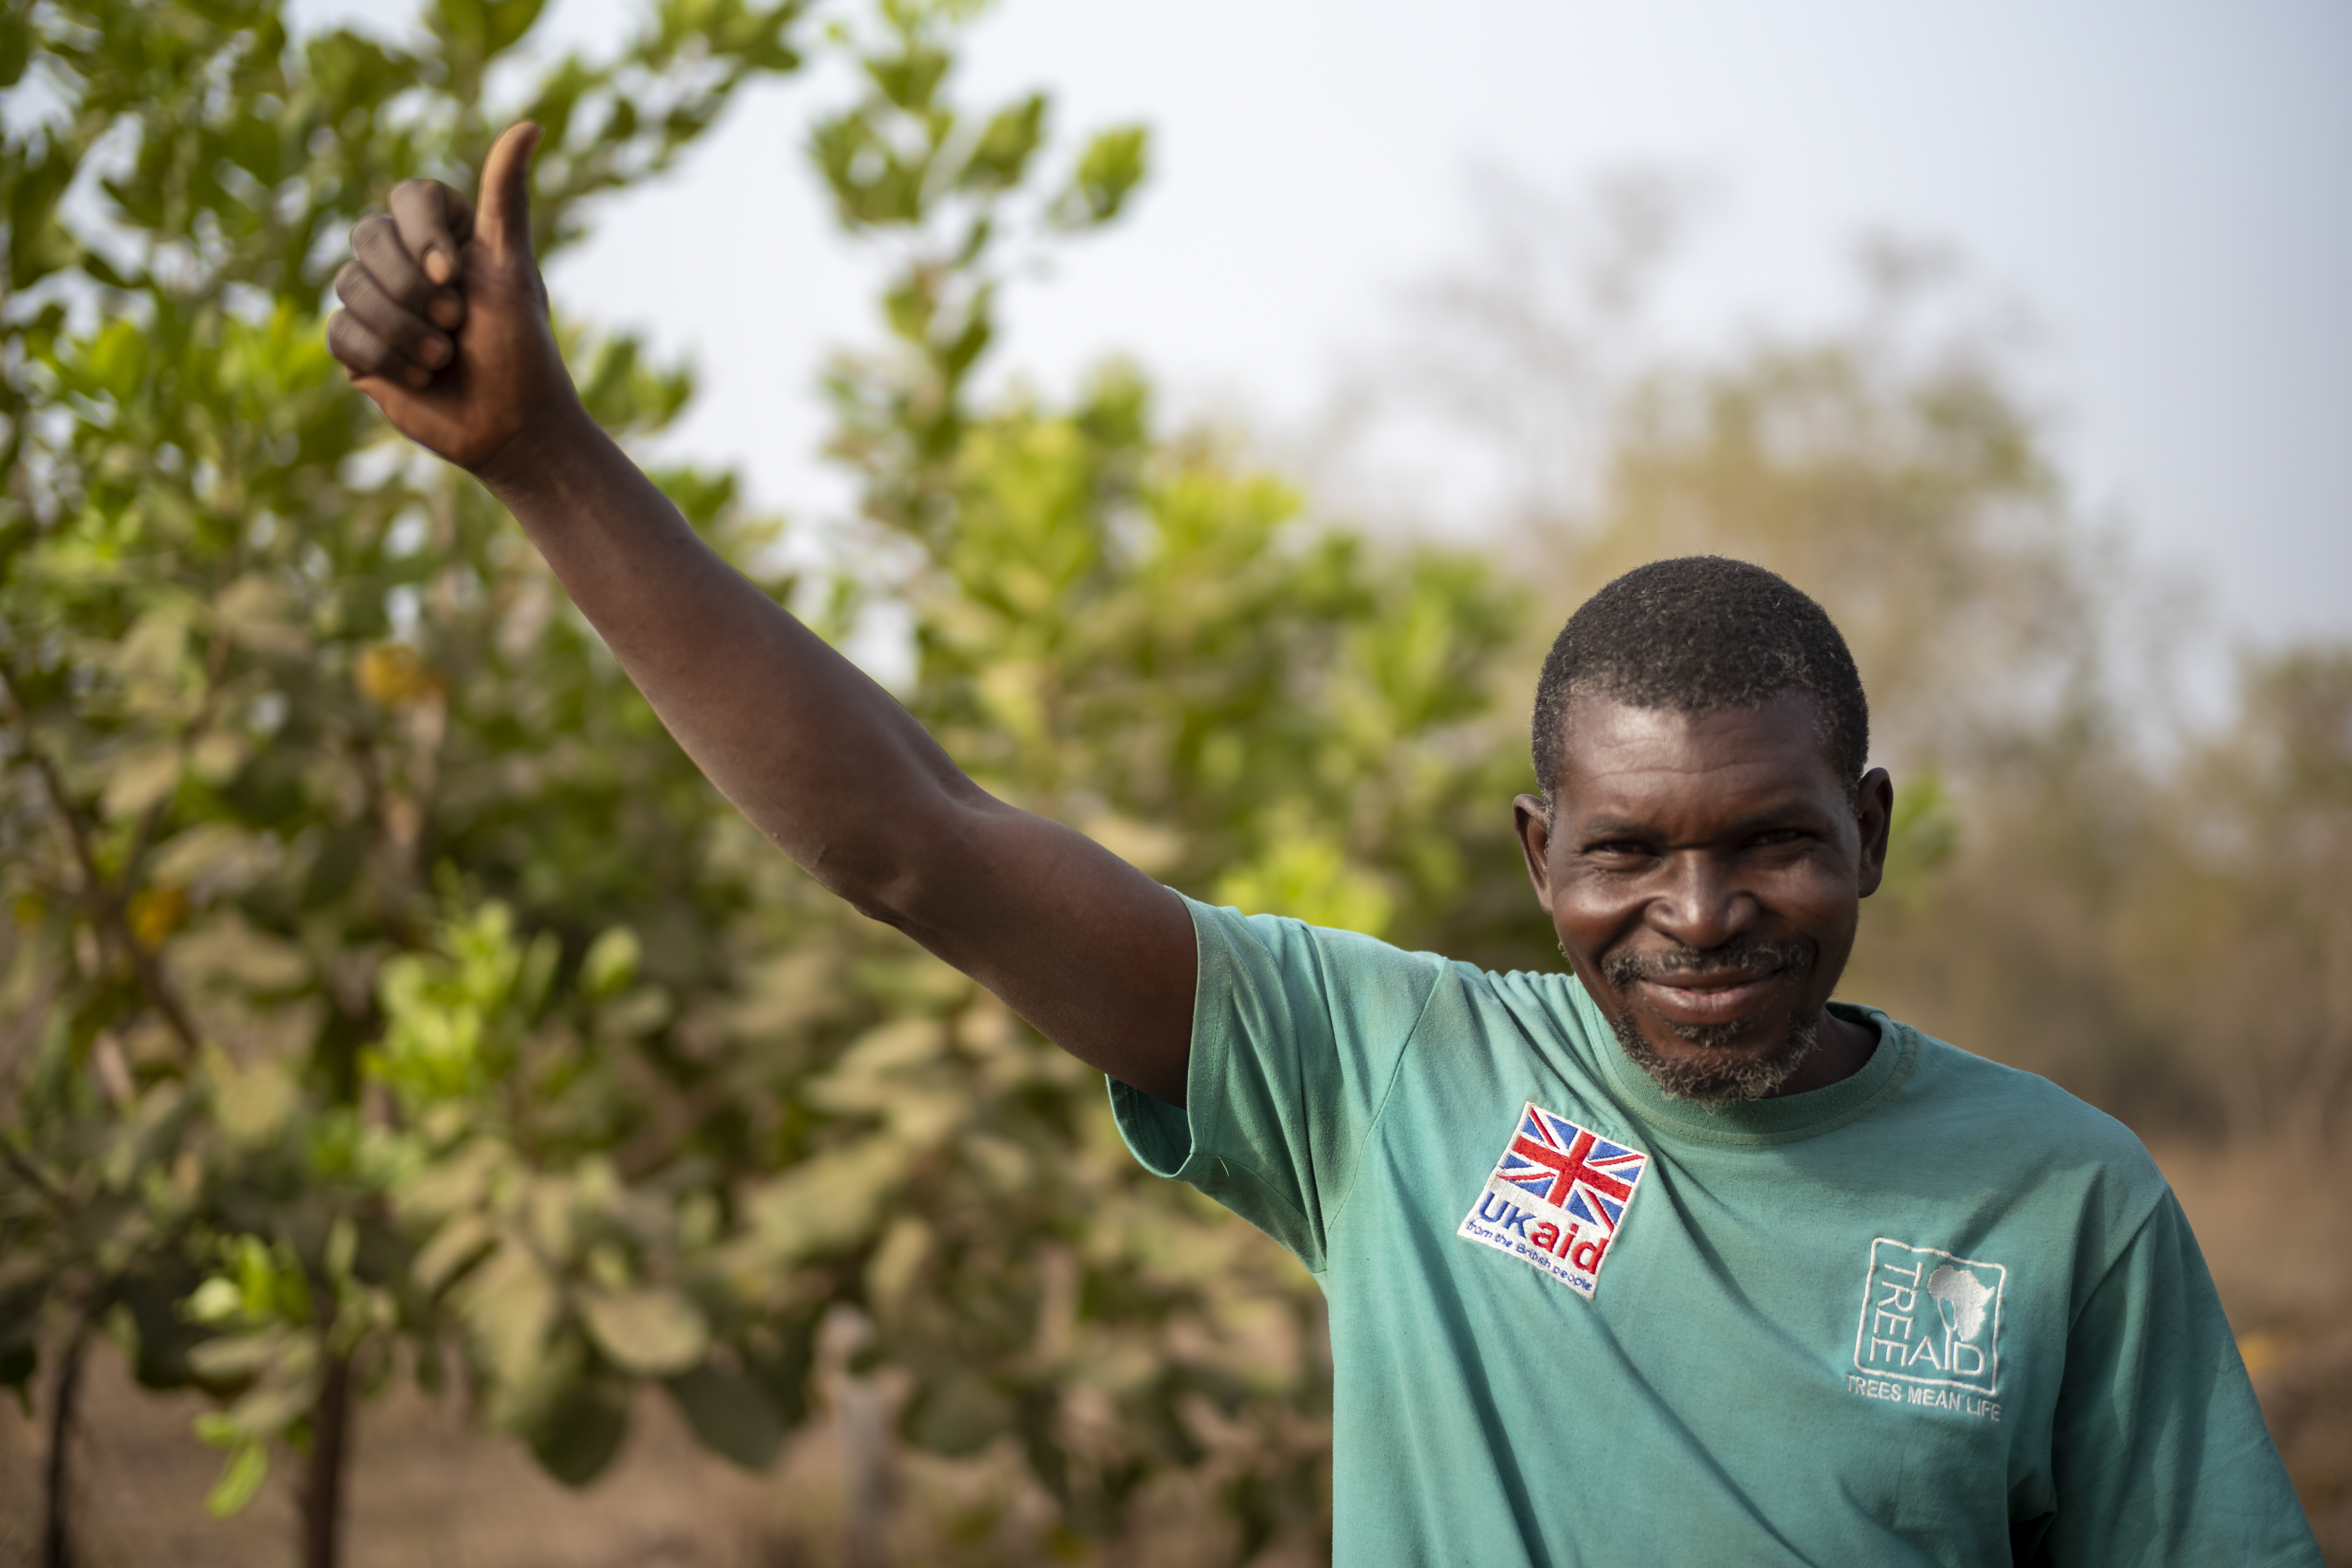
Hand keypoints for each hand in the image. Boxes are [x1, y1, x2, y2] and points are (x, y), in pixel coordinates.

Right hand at [326, 122, 581, 477]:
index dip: (424, 235)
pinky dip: (384, 357)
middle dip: (413, 288)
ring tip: (444, 357)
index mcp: (442, 236)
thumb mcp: (513, 267)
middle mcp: (404, 263)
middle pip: (367, 237)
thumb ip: (507, 196)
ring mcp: (376, 304)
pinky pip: (340, 331)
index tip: (458, 276)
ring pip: (350, 286)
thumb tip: (532, 124)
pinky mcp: (358, 348)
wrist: (513, 425)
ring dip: (403, 329)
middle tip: (457, 324)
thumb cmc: (521, 347)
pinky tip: (421, 377)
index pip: (406, 197)